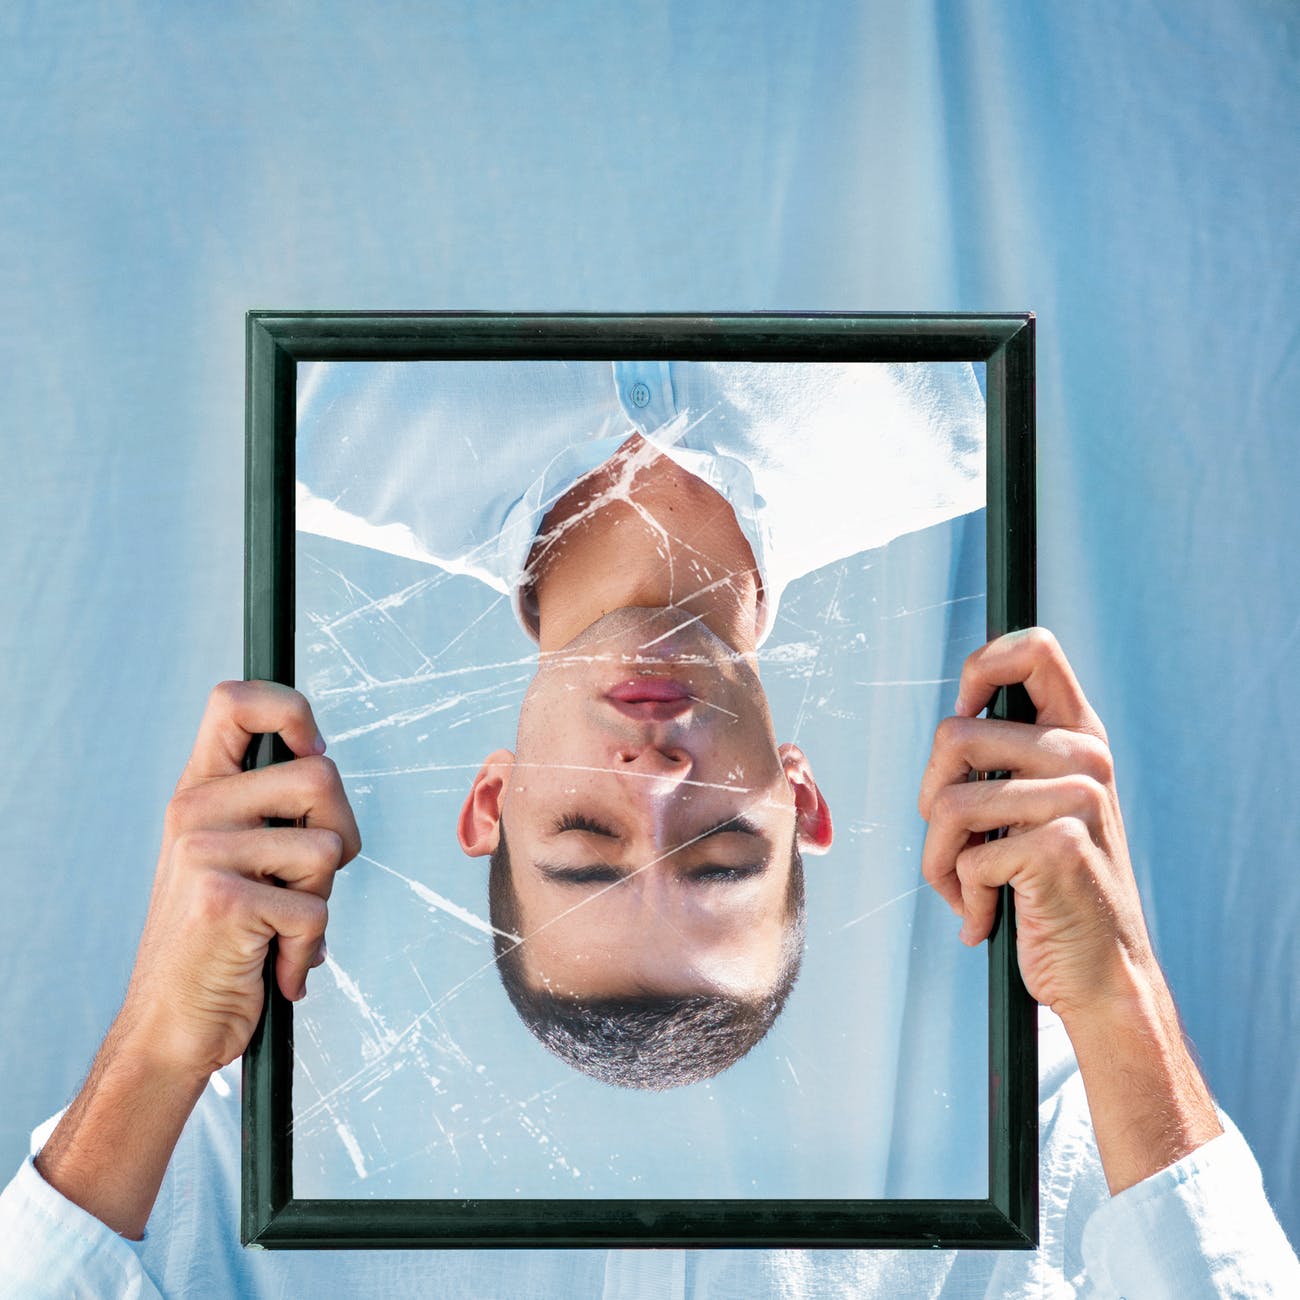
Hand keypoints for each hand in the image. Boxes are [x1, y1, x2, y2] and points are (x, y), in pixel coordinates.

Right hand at [115, 680, 360, 1082]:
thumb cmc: (224, 940)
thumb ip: (267, 805)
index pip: (235, 701)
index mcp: (199, 791)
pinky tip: (274, 966)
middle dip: (342, 833)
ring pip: (330, 845)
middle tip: (309, 882)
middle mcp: (194, 811)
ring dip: (322, 897)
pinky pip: (317, 910)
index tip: (311, 750)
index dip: (290, 709)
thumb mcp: (234, 855)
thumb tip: (320, 753)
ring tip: (279, 925)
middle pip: (322, 775)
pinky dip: (308, 949)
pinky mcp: (224, 900)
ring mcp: (204, 853)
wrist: (173, 1027)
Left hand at [918, 627, 1151, 1018]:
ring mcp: (1078, 799)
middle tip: (953, 844)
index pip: (1034, 649)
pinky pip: (966, 858)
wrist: (1102, 974)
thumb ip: (1010, 757)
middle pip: (952, 735)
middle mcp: (1085, 758)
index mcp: (1079, 736)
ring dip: (939, 858)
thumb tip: (953, 720)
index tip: (964, 714)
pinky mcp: (1059, 846)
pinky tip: (989, 914)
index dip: (980, 669)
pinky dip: (962, 895)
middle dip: (929, 798)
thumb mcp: (1041, 807)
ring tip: (967, 886)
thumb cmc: (1053, 889)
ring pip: (946, 802)